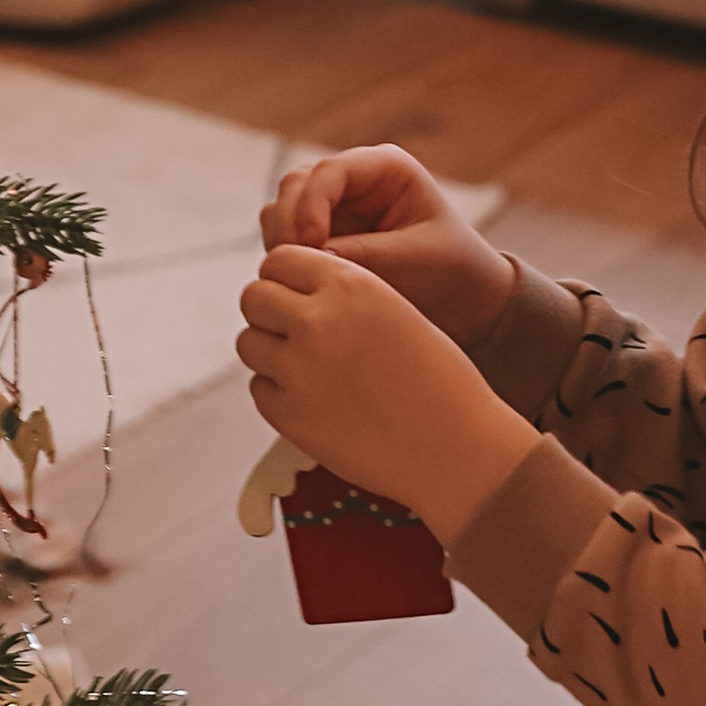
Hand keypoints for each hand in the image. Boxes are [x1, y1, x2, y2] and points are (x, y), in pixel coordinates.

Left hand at [238, 244, 536, 542]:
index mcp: (350, 285)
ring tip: (309, 368)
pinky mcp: (290, 416)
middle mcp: (317, 321)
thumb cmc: (438, 379)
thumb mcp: (395, 310)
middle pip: (253, 297)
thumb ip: (341, 295)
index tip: (297, 296)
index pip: (279, 259)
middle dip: (269, 311)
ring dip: (270, 352)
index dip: (284, 277)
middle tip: (294, 332)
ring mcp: (298, 371)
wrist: (456, 447)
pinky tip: (316, 400)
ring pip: (248, 343)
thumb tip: (287, 292)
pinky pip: (259, 389)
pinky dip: (278, 393)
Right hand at [260, 144, 515, 347]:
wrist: (466, 301)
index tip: (313, 245)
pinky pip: (286, 238)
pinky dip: (286, 257)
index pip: (330, 171)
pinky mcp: (324, 237)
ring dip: (282, 241)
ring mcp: (336, 208)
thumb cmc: (453, 270)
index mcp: (385, 169)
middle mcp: (355, 181)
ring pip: (283, 209)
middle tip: (296, 268)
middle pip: (296, 185)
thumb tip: (310, 258)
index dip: (312, 204)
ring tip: (297, 278)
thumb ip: (364, 254)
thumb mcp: (416, 259)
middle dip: (290, 224)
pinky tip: (301, 283)